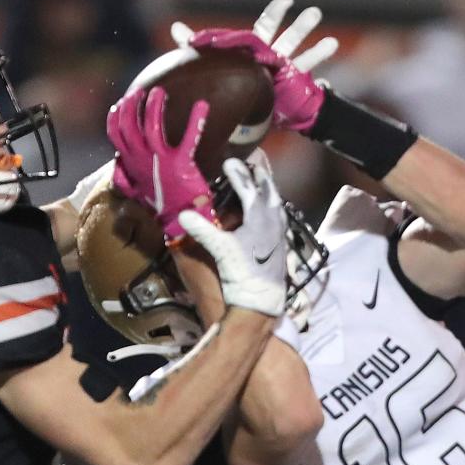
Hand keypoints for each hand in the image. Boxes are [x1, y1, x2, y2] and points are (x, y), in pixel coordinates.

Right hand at [106, 87, 217, 239]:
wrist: (178, 221)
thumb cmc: (160, 203)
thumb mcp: (135, 191)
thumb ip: (124, 178)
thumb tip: (116, 165)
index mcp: (131, 163)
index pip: (115, 134)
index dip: (116, 116)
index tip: (121, 102)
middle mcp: (141, 159)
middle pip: (128, 124)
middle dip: (132, 104)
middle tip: (141, 91)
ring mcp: (160, 160)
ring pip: (150, 125)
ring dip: (154, 105)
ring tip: (159, 93)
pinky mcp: (181, 164)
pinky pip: (189, 138)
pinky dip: (197, 120)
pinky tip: (203, 105)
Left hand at [172, 0, 337, 132]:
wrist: (242, 115)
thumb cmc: (231, 83)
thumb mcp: (213, 61)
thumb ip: (196, 44)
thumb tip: (175, 27)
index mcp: (258, 50)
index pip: (266, 28)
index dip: (276, 13)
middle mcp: (274, 59)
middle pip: (288, 40)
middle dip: (300, 28)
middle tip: (314, 13)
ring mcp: (285, 75)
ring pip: (301, 60)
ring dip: (315, 50)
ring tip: (331, 41)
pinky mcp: (289, 92)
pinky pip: (304, 84)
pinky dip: (317, 78)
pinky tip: (330, 74)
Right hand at [177, 156, 286, 316]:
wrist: (262, 302)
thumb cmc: (242, 273)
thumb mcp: (220, 250)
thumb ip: (203, 230)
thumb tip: (183, 214)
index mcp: (259, 217)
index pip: (247, 188)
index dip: (238, 174)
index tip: (229, 162)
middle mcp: (273, 222)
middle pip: (269, 192)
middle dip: (261, 177)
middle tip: (256, 164)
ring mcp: (280, 235)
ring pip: (277, 205)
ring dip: (270, 192)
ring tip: (265, 184)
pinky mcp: (281, 247)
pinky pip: (280, 220)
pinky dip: (275, 210)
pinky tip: (272, 214)